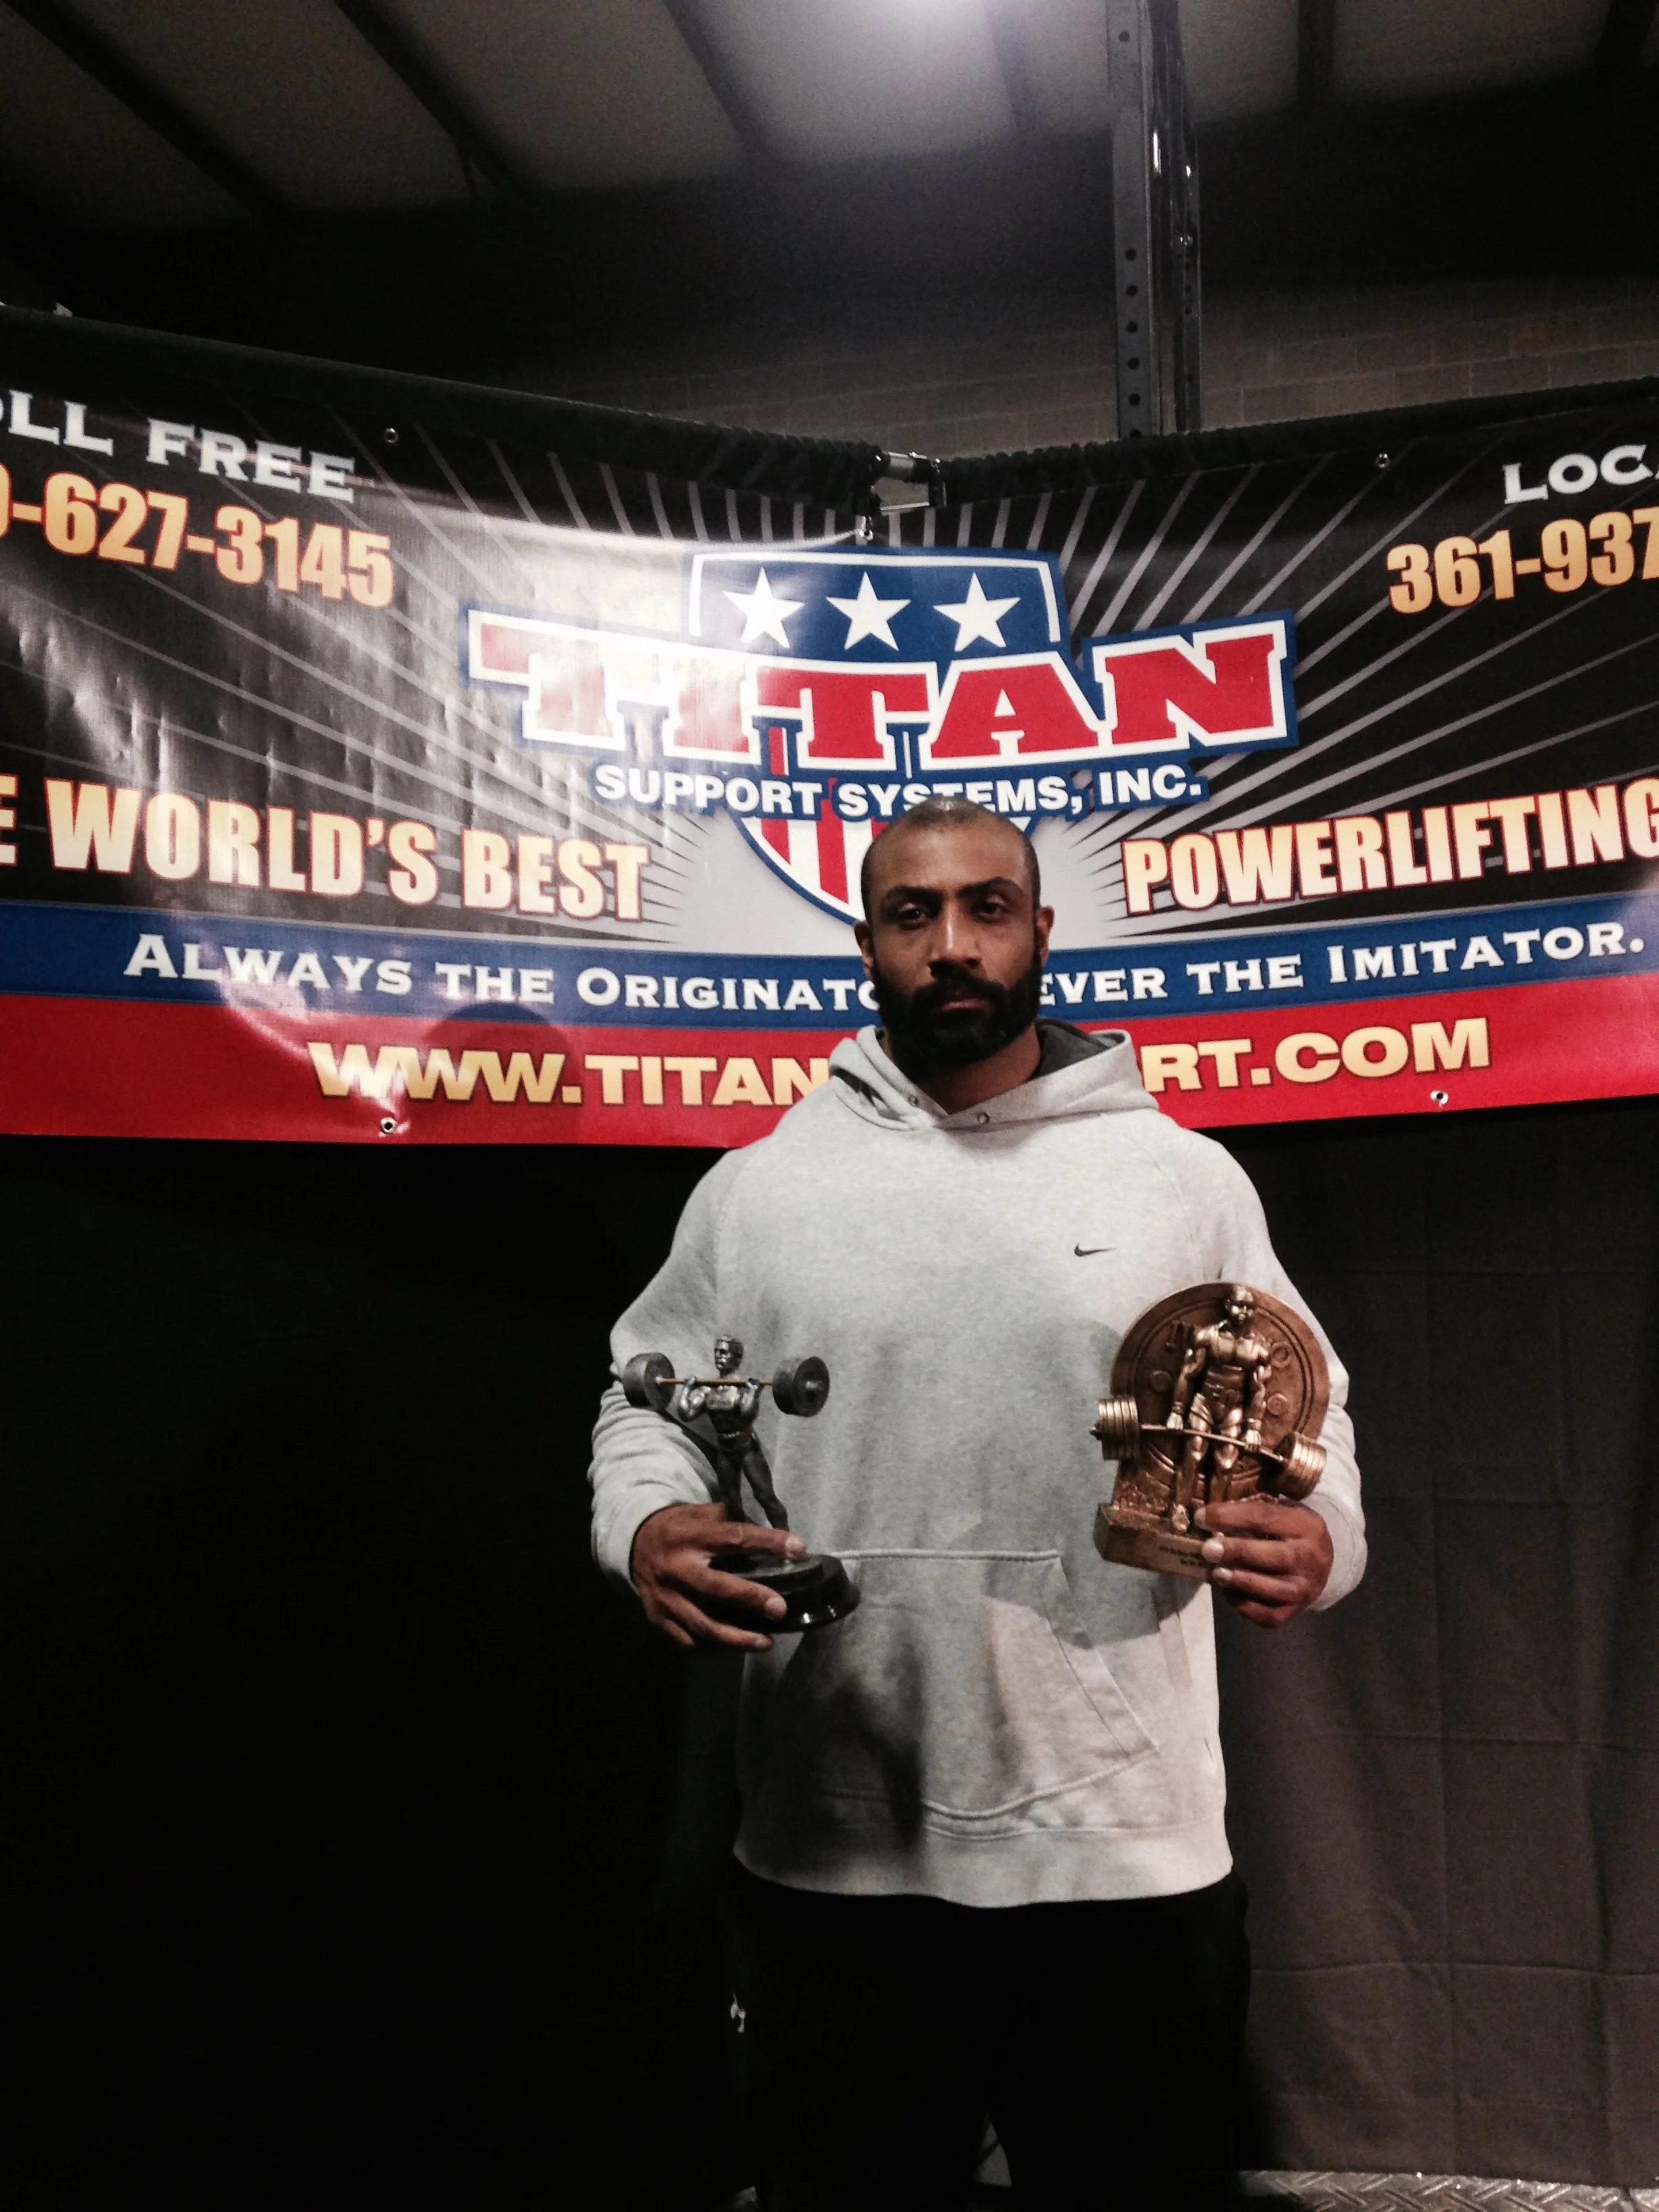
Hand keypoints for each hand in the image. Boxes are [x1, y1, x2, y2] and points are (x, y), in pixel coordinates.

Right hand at [630, 1502, 805, 1651]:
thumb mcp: (700, 1513)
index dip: (768, 1543)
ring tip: (766, 1642)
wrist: (633, 1543)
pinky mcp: (658, 1618)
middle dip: (750, 1599)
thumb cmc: (678, 1527)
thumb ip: (731, 1522)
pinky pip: (688, 1641)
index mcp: (690, 1536)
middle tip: (779, 1609)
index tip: (798, 1549)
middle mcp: (676, 1567)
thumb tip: (772, 1537)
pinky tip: (734, 1647)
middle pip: (716, 1587)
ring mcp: (665, 1597)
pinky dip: (713, 1648)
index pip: (734, 1538)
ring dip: (737, 1638)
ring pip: (702, 1625)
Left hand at [1195, 1495, 1331, 1626]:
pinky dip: (1245, 1606)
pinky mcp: (1296, 1610)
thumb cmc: (1290, 1531)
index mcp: (1306, 1525)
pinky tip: (1228, 1592)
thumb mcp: (1282, 1510)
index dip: (1230, 1517)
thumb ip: (1253, 1508)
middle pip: (1275, 1557)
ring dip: (1240, 1582)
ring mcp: (1305, 1588)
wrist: (1319, 1564)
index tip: (1201, 1518)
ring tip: (1215, 1573)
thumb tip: (1211, 1512)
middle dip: (1238, 1552)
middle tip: (1208, 1550)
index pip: (1265, 1517)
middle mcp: (1311, 1558)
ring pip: (1273, 1590)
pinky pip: (1269, 1615)